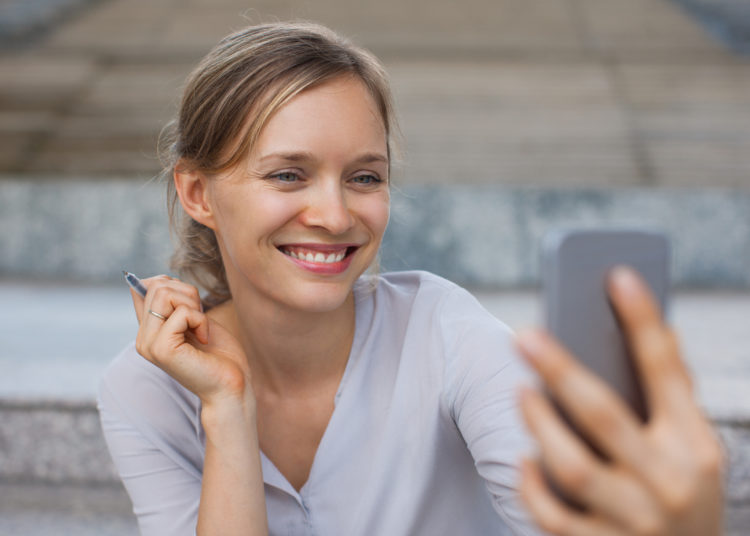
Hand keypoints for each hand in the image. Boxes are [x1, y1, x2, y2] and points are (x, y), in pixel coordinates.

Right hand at [131, 275, 251, 405]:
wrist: (231, 386)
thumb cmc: (219, 355)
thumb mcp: (194, 320)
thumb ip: (173, 303)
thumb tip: (154, 279)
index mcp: (148, 331)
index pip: (142, 288)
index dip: (171, 286)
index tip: (190, 306)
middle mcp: (143, 338)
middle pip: (157, 285)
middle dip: (187, 295)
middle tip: (199, 320)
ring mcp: (149, 344)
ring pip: (165, 293)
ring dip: (194, 307)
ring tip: (200, 330)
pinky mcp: (161, 349)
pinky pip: (182, 313)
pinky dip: (201, 321)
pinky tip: (204, 340)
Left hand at [516, 267, 723, 535]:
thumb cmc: (683, 494)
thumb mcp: (694, 450)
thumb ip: (671, 398)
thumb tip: (656, 331)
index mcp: (695, 445)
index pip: (667, 372)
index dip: (644, 321)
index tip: (618, 274)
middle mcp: (670, 482)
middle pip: (605, 416)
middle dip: (561, 370)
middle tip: (524, 335)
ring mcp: (637, 522)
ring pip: (573, 467)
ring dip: (540, 426)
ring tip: (520, 392)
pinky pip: (556, 518)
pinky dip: (535, 488)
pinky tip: (524, 460)